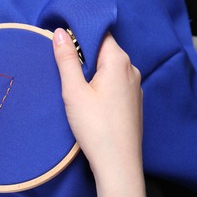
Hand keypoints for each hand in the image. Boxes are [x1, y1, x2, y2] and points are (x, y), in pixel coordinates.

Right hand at [53, 29, 142, 176]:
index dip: (80, 36)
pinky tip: (91, 102)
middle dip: (85, 55)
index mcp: (119, 61)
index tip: (63, 46)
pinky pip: (116, 83)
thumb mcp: (74, 90)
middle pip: (105, 51)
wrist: (117, 163)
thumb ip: (67, 59)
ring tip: (76, 88)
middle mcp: (131, 70)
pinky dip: (102, 84)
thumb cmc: (95, 126)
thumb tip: (60, 32)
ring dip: (92, 72)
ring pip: (110, 68)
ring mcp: (135, 87)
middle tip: (65, 70)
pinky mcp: (133, 102)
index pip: (100, 34)